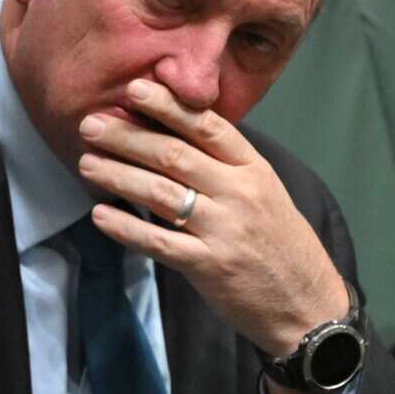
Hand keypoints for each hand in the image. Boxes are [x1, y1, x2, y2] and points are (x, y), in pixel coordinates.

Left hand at [77, 78, 349, 360]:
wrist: (308, 304)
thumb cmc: (279, 242)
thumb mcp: (264, 190)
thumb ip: (225, 163)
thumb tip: (173, 130)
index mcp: (254, 168)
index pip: (207, 126)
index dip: (168, 106)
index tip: (134, 89)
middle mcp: (240, 193)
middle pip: (175, 155)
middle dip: (127, 136)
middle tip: (90, 124)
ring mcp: (224, 230)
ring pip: (161, 194)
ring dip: (118, 176)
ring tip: (86, 163)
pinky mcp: (210, 266)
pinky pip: (160, 242)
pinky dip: (126, 227)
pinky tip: (100, 215)